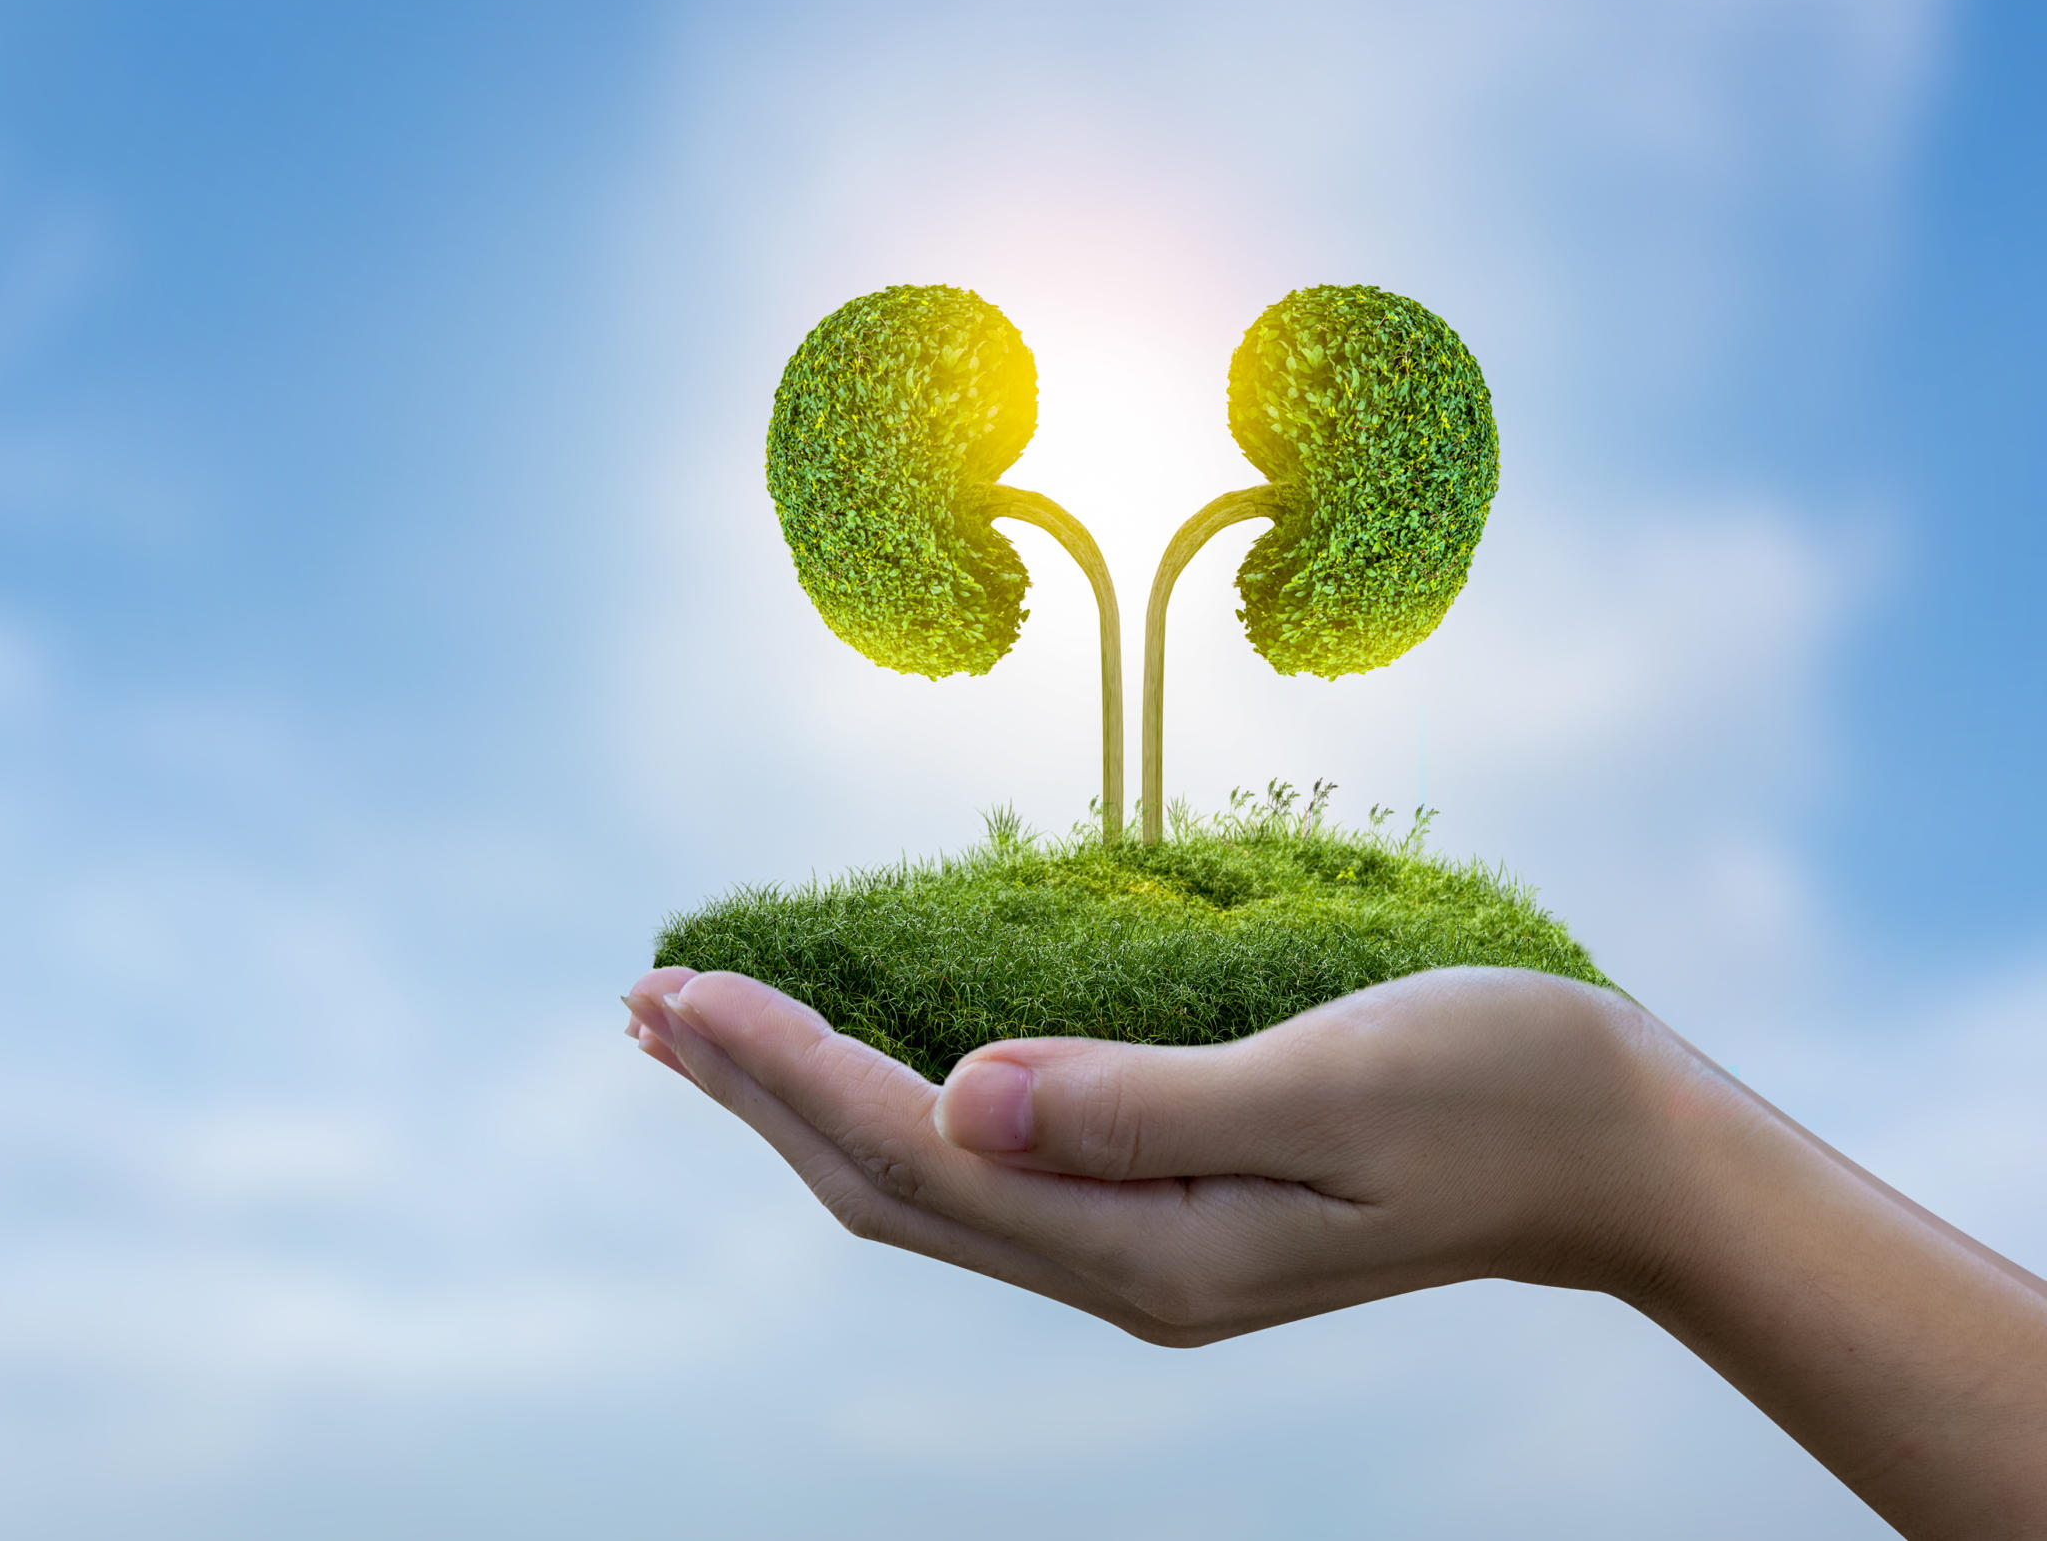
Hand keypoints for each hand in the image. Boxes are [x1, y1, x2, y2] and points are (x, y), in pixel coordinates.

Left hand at [623, 964, 1685, 1346]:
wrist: (1617, 1153)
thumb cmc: (1500, 1087)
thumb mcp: (1330, 1082)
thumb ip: (1140, 1102)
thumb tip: (957, 1095)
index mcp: (1157, 1249)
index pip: (916, 1153)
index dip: (785, 1069)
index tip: (681, 991)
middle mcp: (1127, 1271)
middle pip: (887, 1185)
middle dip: (756, 1091)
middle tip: (644, 1003)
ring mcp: (1143, 1254)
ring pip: (923, 1187)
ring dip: (803, 1105)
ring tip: (703, 1031)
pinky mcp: (1165, 1216)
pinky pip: (984, 1174)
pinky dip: (891, 1109)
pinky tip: (858, 1065)